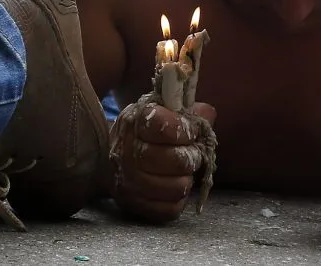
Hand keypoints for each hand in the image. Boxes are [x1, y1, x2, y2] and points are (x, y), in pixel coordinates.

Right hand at [111, 101, 215, 222]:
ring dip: (187, 179)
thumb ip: (188, 112)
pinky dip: (179, 199)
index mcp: (135, 122)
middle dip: (192, 157)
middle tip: (191, 154)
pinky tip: (172, 185)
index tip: (190, 131)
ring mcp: (129, 182)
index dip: (184, 129)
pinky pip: (171, 209)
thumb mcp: (161, 112)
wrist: (112, 159)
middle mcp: (127, 152)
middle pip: (175, 160)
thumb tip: (208, 114)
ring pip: (177, 187)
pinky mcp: (135, 206)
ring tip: (182, 171)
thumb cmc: (145, 133)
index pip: (162, 125)